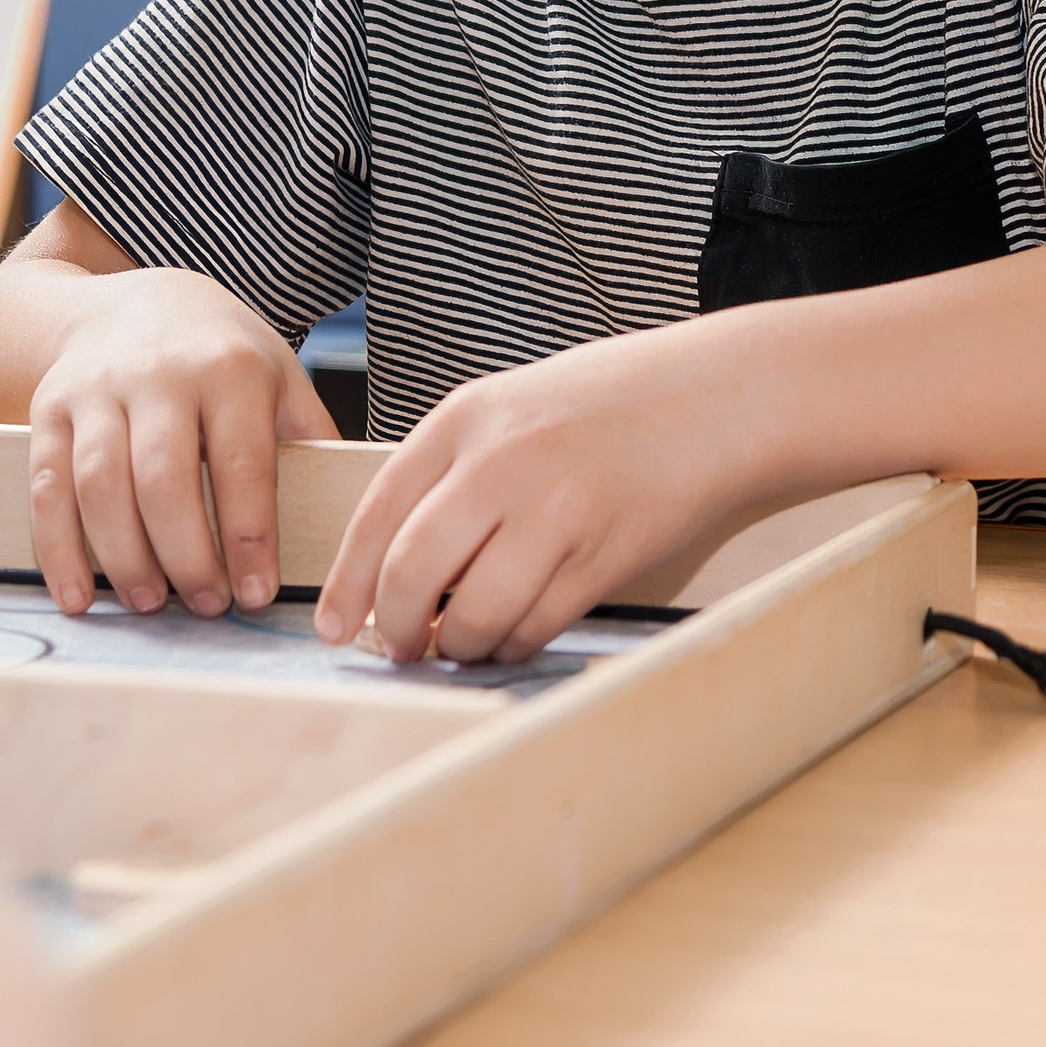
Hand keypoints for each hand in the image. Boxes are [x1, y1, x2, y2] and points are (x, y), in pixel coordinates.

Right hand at [27, 266, 337, 617]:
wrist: (137, 298)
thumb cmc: (222, 354)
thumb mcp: (279, 374)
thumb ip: (308, 437)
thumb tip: (352, 513)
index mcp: (230, 370)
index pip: (242, 463)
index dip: (249, 536)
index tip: (257, 594)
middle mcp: (160, 374)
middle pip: (164, 481)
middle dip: (186, 556)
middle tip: (207, 605)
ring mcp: (98, 390)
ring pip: (101, 487)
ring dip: (124, 558)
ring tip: (151, 603)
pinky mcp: (50, 408)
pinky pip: (46, 487)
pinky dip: (58, 549)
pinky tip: (78, 595)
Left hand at [315, 322, 751, 663]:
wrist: (710, 399)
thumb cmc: (604, 405)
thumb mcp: (511, 409)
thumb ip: (452, 471)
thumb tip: (390, 564)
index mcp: (466, 418)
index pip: (376, 513)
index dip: (347, 583)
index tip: (335, 627)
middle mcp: (502, 464)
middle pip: (412, 572)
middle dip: (396, 627)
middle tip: (400, 647)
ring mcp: (554, 511)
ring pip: (472, 615)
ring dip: (458, 646)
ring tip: (463, 641)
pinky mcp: (601, 557)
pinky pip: (533, 627)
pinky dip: (512, 645)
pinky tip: (515, 634)